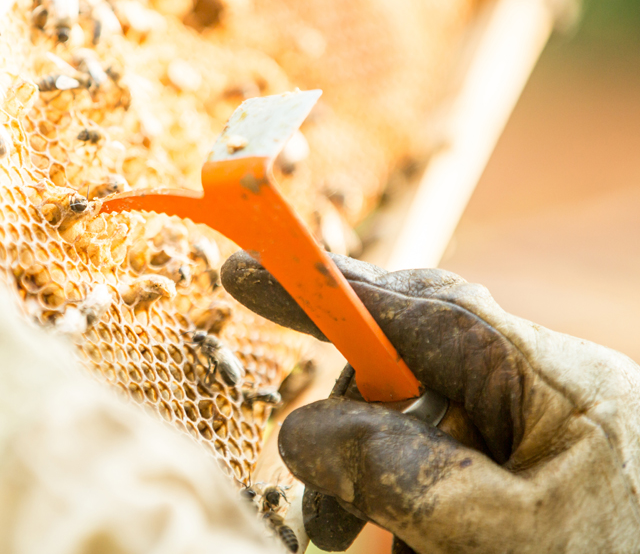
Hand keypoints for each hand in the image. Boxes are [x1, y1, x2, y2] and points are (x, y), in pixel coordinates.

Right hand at [222, 251, 639, 552]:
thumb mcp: (499, 534)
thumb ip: (398, 472)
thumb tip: (302, 429)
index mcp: (553, 382)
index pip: (416, 309)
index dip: (324, 288)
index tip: (245, 271)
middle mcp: (542, 396)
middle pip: (407, 369)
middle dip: (347, 422)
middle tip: (314, 487)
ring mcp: (536, 441)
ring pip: (416, 429)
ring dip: (370, 482)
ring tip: (348, 540)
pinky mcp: (527, 481)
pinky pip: (443, 470)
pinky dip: (407, 505)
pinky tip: (407, 545)